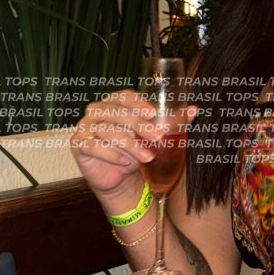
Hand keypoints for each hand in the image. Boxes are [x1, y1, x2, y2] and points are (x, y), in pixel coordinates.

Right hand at [70, 88, 197, 202]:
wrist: (120, 178)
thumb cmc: (136, 151)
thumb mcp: (155, 137)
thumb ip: (173, 122)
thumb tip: (195, 110)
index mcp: (114, 102)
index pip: (124, 95)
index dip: (137, 103)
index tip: (153, 113)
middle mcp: (97, 111)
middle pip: (116, 112)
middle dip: (139, 126)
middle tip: (157, 138)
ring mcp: (85, 126)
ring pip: (107, 130)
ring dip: (130, 145)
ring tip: (147, 157)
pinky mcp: (78, 144)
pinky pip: (92, 145)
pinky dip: (110, 154)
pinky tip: (124, 162)